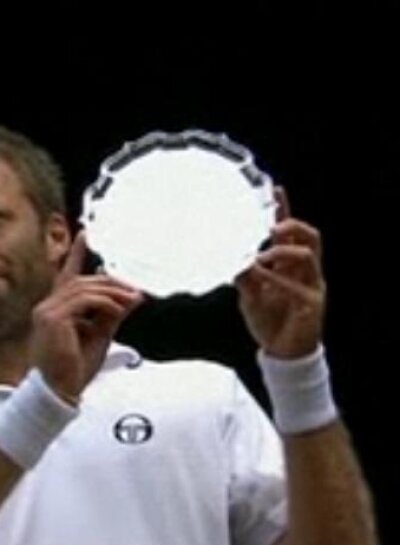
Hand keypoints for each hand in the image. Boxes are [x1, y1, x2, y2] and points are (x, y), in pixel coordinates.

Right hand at [31, 231, 142, 401]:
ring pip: (85, 288)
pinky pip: (84, 301)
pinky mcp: (52, 319)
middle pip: (82, 281)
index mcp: (54, 309)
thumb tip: (132, 297)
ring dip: (113, 292)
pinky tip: (119, 309)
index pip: (66, 275)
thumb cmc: (73, 369)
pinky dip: (105, 302)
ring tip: (132, 300)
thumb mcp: (100, 336)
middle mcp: (47, 306)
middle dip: (111, 283)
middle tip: (135, 293)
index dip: (75, 254)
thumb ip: (112, 315)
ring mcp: (47, 311)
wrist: (58, 390)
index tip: (84, 234)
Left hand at [236, 187, 324, 357]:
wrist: (283, 353)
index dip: (285, 212)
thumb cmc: (269, 322)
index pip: (291, 233)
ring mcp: (312, 287)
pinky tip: (263, 278)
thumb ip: (244, 275)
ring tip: (262, 256)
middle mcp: (305, 272)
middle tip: (272, 227)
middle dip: (293, 226)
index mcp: (290, 267)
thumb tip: (232, 256)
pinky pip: (298, 286)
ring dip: (283, 252)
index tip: (275, 191)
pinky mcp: (312, 305)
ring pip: (308, 256)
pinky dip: (278, 280)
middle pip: (310, 237)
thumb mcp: (249, 295)